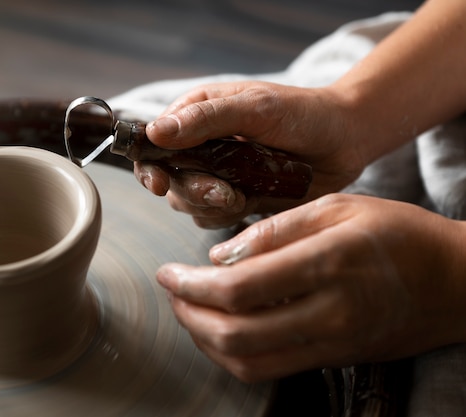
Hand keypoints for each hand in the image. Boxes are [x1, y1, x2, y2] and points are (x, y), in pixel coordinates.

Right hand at [135, 81, 367, 227]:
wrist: (345, 141)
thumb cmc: (303, 113)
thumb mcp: (255, 107)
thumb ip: (205, 119)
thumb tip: (155, 132)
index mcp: (196, 115)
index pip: (153, 143)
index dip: (149, 166)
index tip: (160, 183)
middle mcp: (200, 146)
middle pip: (169, 180)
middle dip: (193, 190)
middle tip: (225, 192)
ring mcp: (217, 174)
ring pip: (188, 203)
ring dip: (211, 205)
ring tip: (242, 194)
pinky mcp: (235, 198)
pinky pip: (212, 218)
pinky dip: (227, 216)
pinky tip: (251, 201)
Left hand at [156, 193, 465, 381]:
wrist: (454, 282)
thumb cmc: (398, 233)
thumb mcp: (338, 206)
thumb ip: (274, 229)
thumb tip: (219, 255)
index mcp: (327, 263)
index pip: (239, 288)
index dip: (191, 284)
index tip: (168, 272)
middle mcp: (329, 312)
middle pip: (235, 333)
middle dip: (189, 315)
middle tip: (172, 291)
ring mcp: (333, 343)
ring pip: (247, 361)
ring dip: (205, 340)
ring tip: (187, 310)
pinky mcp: (334, 358)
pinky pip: (269, 368)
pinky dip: (232, 355)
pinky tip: (220, 330)